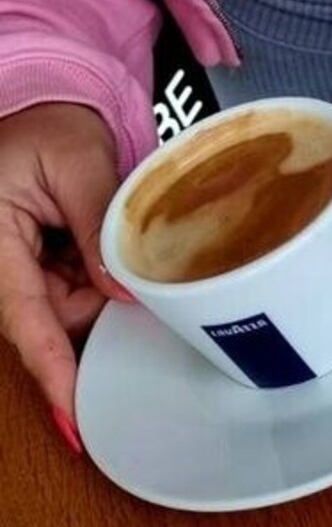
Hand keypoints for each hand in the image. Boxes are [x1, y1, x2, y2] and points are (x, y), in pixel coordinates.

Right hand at [0, 103, 128, 424]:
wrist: (44, 112)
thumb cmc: (50, 128)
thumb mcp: (79, 165)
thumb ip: (98, 229)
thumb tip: (122, 293)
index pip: (24, 318)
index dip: (52, 368)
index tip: (74, 414)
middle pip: (50, 319)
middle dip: (93, 303)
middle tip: (122, 259)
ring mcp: (13, 273)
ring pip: (65, 311)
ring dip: (96, 286)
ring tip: (99, 226)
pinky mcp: (31, 273)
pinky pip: (68, 296)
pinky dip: (93, 279)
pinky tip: (98, 244)